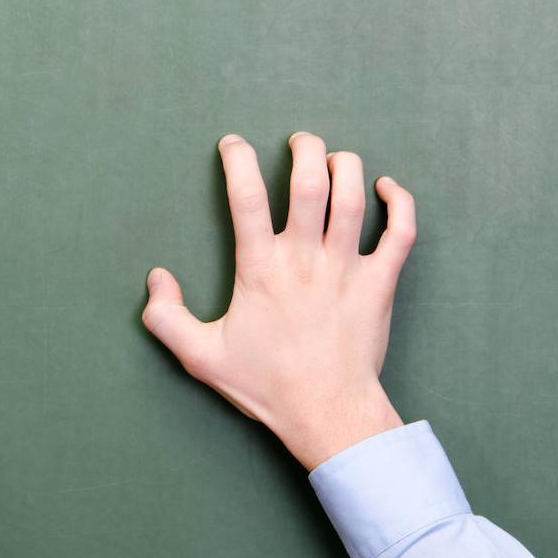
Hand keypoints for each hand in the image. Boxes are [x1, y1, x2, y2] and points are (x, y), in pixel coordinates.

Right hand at [142, 132, 416, 469]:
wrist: (328, 415)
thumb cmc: (266, 385)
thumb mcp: (200, 357)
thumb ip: (167, 317)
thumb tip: (157, 277)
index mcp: (260, 269)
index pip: (246, 197)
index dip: (237, 160)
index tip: (232, 144)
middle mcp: (305, 259)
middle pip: (310, 182)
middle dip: (304, 149)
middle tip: (297, 141)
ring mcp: (348, 269)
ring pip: (353, 197)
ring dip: (346, 165)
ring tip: (334, 157)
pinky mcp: (381, 283)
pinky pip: (401, 232)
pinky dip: (400, 202)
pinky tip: (388, 188)